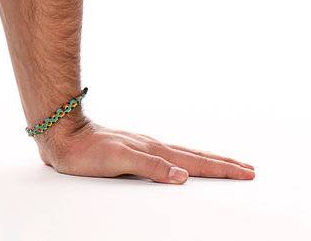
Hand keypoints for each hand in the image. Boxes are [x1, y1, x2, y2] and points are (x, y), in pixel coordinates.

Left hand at [35, 115, 254, 183]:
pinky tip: (180, 163)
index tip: (246, 172)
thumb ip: (150, 167)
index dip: (222, 169)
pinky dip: (184, 160)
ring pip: (183, 154)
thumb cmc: (86, 151)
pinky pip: (168, 156)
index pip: (196, 163)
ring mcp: (144, 146)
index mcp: (154, 150)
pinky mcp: (133, 150)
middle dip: (223, 164)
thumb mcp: (119, 161)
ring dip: (206, 160)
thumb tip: (183, 176)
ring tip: (223, 164)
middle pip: (196, 156)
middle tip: (248, 168)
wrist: (62, 134)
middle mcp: (153, 146)